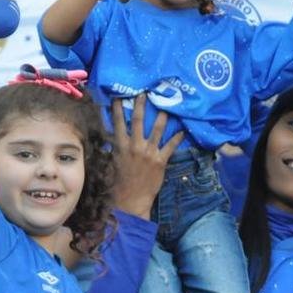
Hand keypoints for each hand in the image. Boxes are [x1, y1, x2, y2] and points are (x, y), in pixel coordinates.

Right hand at [110, 95, 182, 218]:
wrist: (131, 200)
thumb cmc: (118, 182)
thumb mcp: (112, 163)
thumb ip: (113, 148)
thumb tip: (109, 136)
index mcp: (121, 146)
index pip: (118, 123)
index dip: (118, 109)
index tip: (119, 96)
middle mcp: (135, 146)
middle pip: (138, 121)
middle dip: (141, 106)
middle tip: (144, 93)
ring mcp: (149, 153)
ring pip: (157, 130)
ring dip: (162, 117)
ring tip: (167, 107)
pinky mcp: (160, 161)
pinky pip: (171, 146)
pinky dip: (177, 138)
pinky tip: (183, 130)